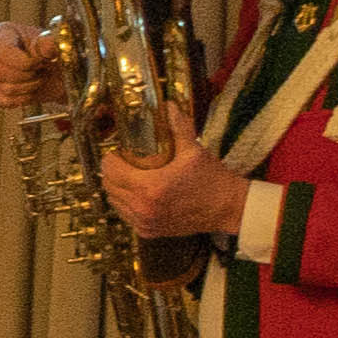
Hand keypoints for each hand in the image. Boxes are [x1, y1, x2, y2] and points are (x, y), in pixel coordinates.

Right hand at [0, 22, 72, 115]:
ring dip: (30, 86)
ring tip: (40, 77)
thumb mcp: (51, 42)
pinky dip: (25, 98)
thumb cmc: (48, 50)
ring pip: (5, 88)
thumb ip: (49, 43)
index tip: (41, 62)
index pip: (1, 52)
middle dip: (26, 75)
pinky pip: (6, 101)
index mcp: (0, 33)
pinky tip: (33, 88)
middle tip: (41, 70)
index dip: (24, 61)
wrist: (54, 68)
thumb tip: (48, 47)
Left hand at [99, 107, 245, 240]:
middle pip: (108, 186)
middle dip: (112, 172)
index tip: (119, 152)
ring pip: (115, 202)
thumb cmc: (213, 180)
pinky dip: (127, 204)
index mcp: (150, 187)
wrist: (229, 209)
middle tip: (124, 162)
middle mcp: (142, 208)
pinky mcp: (149, 231)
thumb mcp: (194, 150)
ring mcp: (144, 222)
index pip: (110, 170)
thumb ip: (178, 126)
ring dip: (118, 188)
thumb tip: (168, 106)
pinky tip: (138, 194)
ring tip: (131, 176)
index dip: (111, 158)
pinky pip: (126, 216)